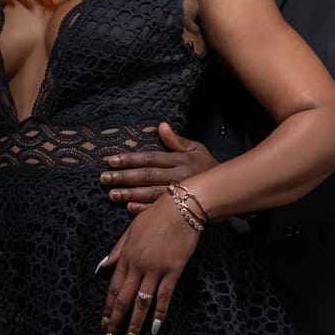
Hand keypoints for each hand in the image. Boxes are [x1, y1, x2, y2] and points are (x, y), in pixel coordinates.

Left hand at [98, 189, 201, 334]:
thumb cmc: (156, 216)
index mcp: (126, 256)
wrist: (181, 208)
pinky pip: (164, 296)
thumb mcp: (131, 230)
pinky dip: (159, 313)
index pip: (113, 288)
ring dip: (134, 324)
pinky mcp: (173, 271)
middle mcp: (138, 265)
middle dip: (116, 323)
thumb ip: (117, 250)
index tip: (103, 324)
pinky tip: (155, 328)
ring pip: (142, 302)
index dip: (108, 309)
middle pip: (124, 300)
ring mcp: (156, 269)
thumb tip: (101, 267)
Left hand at [100, 122, 217, 212]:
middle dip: (123, 177)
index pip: (150, 158)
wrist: (230, 189)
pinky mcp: (182, 208)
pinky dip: (145, 209)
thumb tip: (161, 126)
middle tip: (104, 178)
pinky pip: (161, 209)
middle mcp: (178, 175)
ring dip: (129, 194)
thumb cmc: (210, 166)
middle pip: (146, 176)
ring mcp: (180, 193)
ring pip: (150, 193)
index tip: (111, 161)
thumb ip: (177, 140)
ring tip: (112, 194)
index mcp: (179, 160)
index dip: (130, 159)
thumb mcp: (197, 149)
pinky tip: (130, 208)